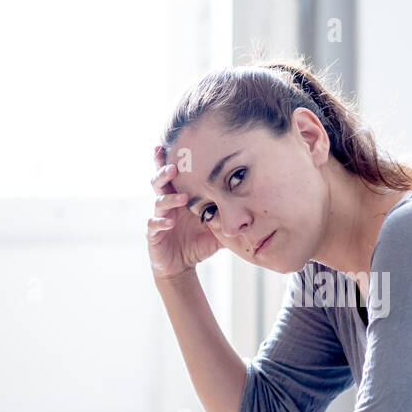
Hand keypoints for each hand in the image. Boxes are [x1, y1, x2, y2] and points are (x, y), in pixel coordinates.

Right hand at [147, 144, 222, 280]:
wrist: (182, 266)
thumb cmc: (198, 243)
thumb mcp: (218, 229)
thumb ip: (233, 218)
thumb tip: (258, 210)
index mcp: (181, 197)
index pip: (175, 175)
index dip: (173, 161)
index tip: (176, 145)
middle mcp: (168, 203)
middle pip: (160, 181)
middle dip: (164, 171)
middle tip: (173, 166)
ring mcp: (159, 216)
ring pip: (158, 200)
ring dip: (169, 197)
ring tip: (183, 197)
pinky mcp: (154, 234)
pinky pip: (154, 224)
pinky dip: (161, 222)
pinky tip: (170, 222)